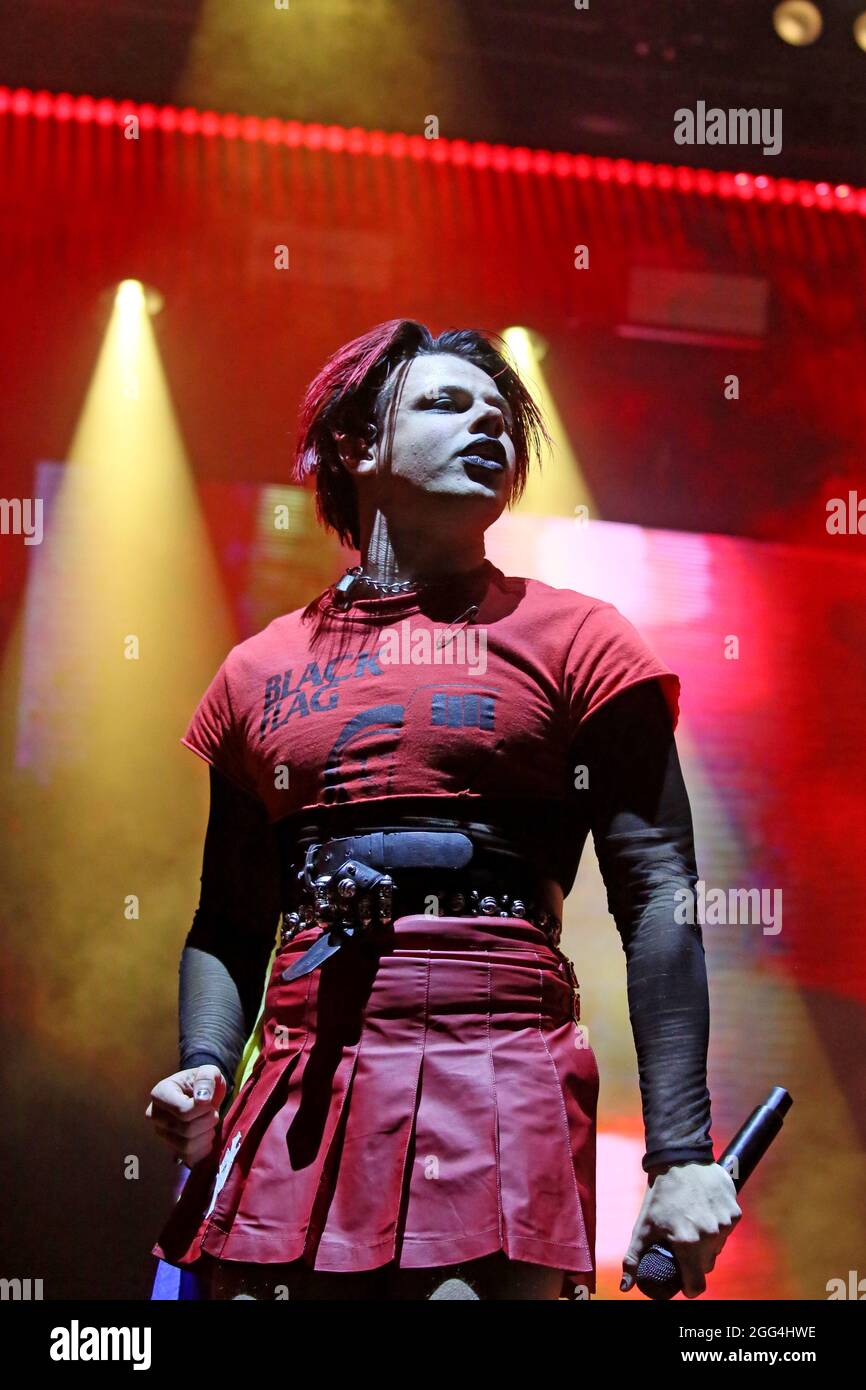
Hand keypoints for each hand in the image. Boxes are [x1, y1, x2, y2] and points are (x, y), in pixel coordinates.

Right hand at [145, 1065, 227, 1167]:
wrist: (203, 1095)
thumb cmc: (203, 1082)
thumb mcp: (208, 1071)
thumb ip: (206, 1078)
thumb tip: (202, 1098)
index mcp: (160, 1093)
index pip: (182, 1111)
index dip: (202, 1109)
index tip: (208, 1101)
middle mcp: (155, 1116)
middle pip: (185, 1130)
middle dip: (207, 1121)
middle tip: (212, 1111)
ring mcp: (162, 1135)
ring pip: (186, 1146)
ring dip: (206, 1135)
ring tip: (209, 1123)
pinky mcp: (171, 1149)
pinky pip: (189, 1158)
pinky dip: (203, 1148)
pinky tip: (206, 1135)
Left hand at [620, 1161, 741, 1297]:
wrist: (680, 1158)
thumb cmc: (660, 1194)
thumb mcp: (643, 1226)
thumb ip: (634, 1258)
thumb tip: (625, 1286)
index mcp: (688, 1243)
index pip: (697, 1284)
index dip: (689, 1286)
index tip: (683, 1280)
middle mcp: (710, 1235)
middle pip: (707, 1265)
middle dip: (696, 1260)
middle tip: (683, 1242)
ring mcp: (725, 1223)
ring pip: (718, 1247)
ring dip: (708, 1242)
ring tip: (692, 1222)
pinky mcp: (734, 1211)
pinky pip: (727, 1229)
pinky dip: (718, 1225)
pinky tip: (705, 1210)